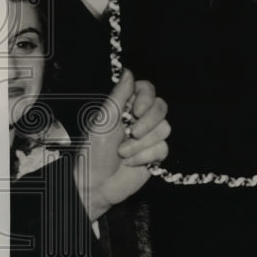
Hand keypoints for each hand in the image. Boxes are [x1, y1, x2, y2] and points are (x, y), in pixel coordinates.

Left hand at [74, 69, 169, 220]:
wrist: (96, 184)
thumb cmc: (92, 152)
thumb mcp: (103, 121)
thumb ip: (119, 96)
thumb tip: (129, 71)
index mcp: (126, 107)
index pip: (147, 90)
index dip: (147, 98)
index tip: (137, 111)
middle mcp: (140, 119)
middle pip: (161, 107)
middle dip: (147, 123)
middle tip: (131, 133)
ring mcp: (149, 136)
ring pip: (164, 129)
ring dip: (141, 144)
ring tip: (123, 153)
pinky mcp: (156, 153)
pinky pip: (163, 148)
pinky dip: (144, 156)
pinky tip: (131, 162)